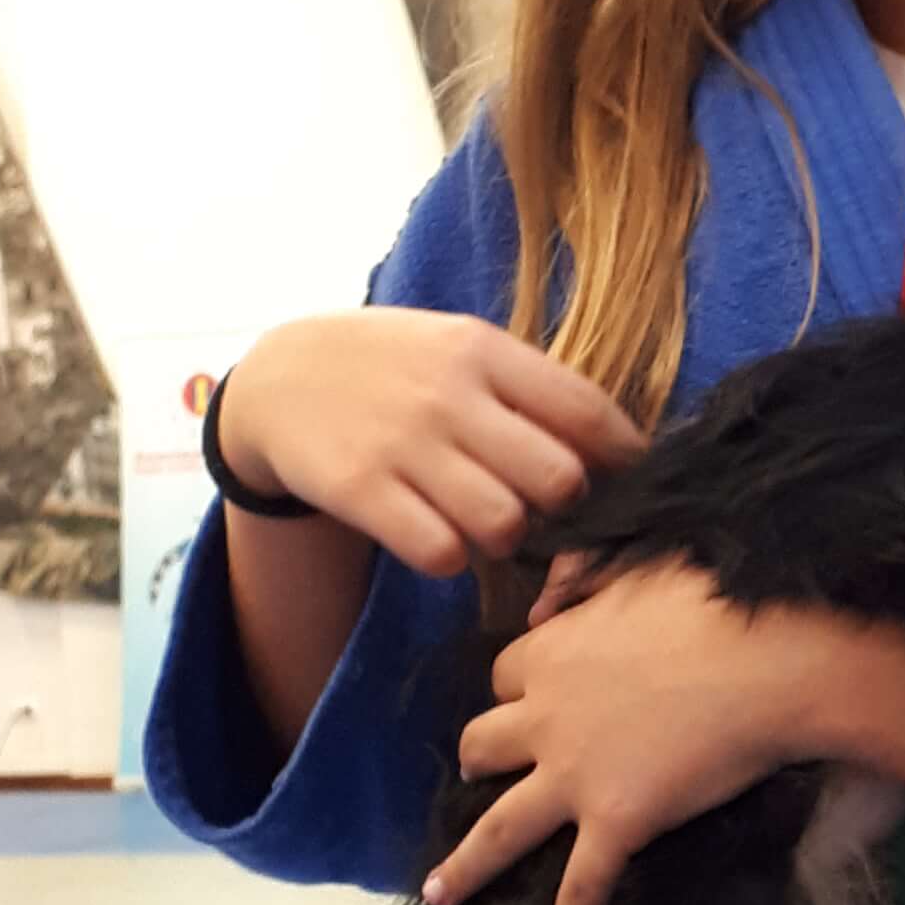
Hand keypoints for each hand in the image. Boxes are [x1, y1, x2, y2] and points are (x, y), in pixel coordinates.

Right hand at [217, 310, 638, 577]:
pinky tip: (434, 535)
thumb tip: (618, 447)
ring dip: (505, 538)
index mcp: (483, 350)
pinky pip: (440, 553)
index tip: (625, 479)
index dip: (622, 457)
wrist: (278, 376)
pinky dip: (448, 557)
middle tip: (537, 505)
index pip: (585, 411)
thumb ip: (529, 388)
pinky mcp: (360, 489)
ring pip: (504, 525)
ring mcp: (403, 443)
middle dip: (561, 506)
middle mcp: (448, 394)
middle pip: (557, 479)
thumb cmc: (393, 367)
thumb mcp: (458, 347)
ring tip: (482, 522)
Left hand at [424, 559, 844, 904]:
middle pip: (483, 740)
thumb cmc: (722, 599)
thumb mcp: (642, 563)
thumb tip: (555, 591)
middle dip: (482, 756)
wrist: (775, 658)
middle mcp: (546, 714)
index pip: (508, 670)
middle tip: (485, 773)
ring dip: (465, 863)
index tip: (535, 693)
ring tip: (440, 892)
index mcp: (554, 649)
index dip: (520, 685)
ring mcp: (575, 774)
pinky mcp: (616, 822)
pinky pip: (582, 890)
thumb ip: (589, 577)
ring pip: (498, 825)